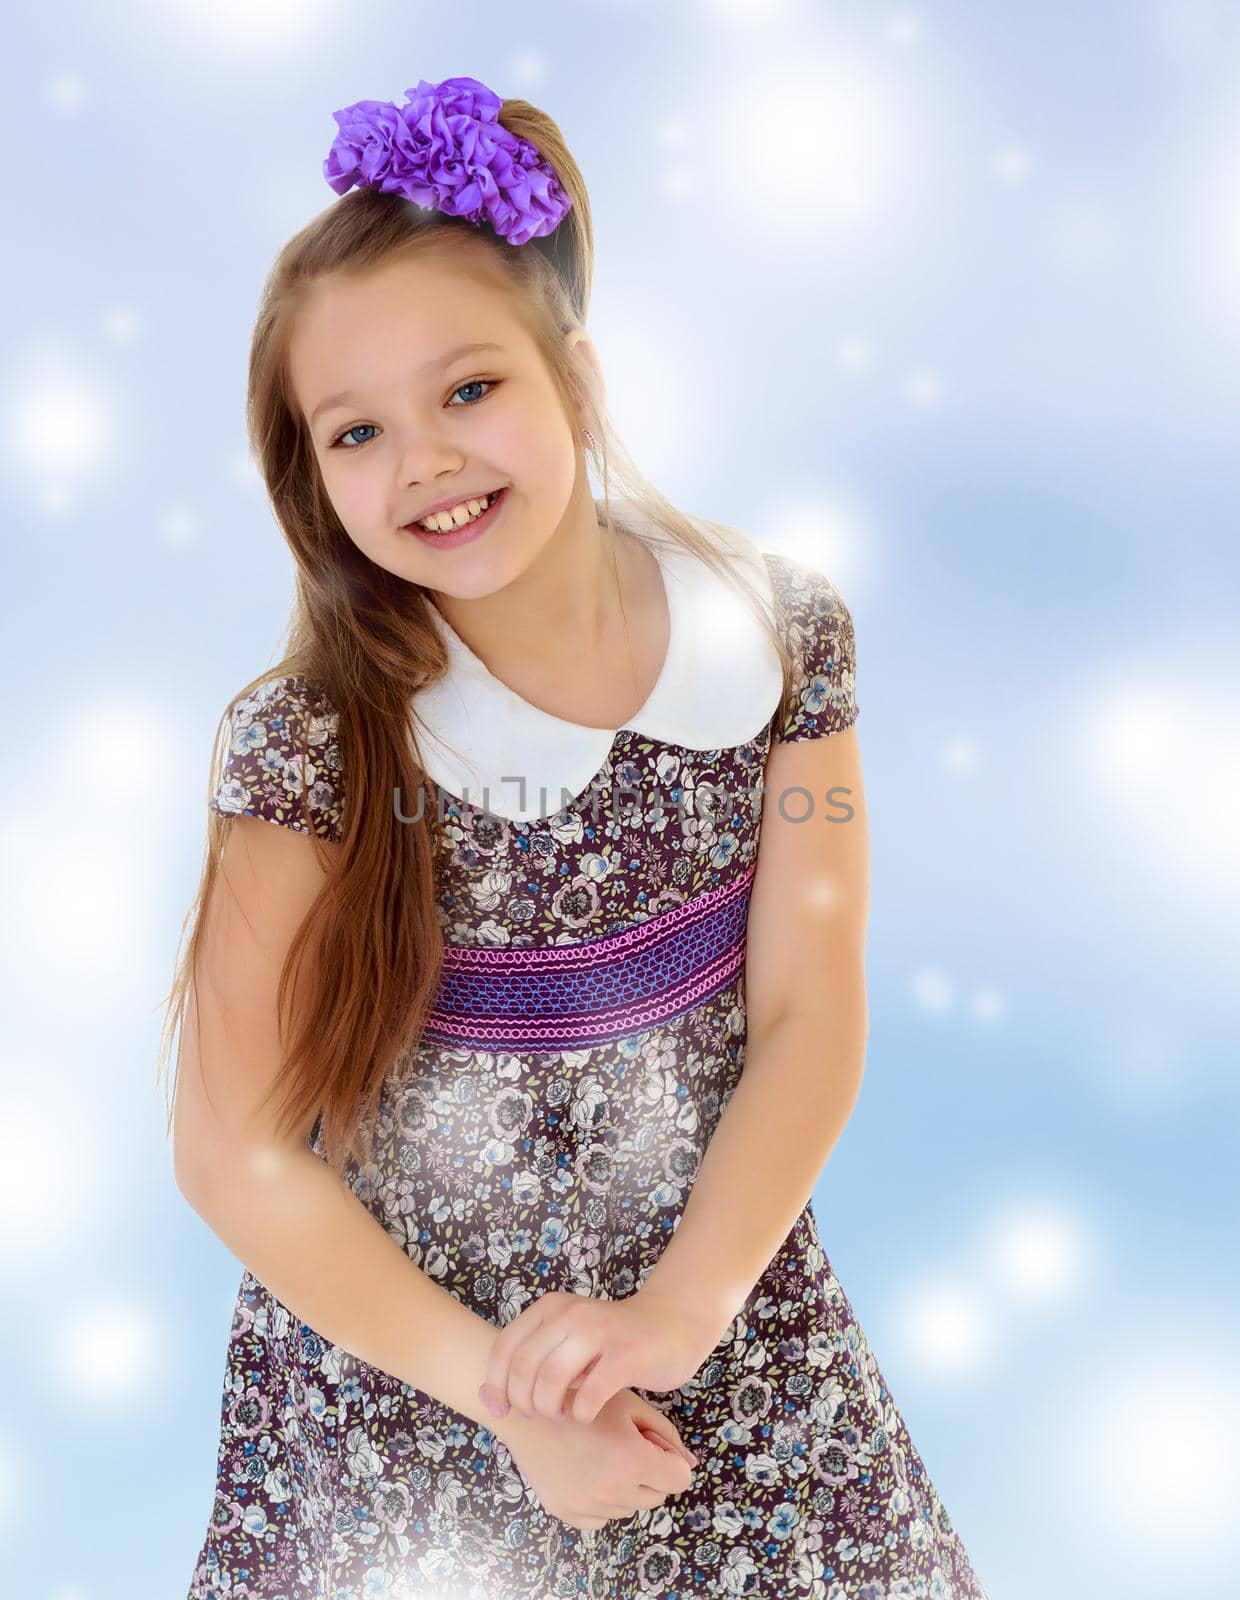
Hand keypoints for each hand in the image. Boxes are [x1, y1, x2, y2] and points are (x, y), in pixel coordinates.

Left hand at [478, 1287, 716, 1426]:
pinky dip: (580, 1414)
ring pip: (551, 1380)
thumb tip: (487, 1397)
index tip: (499, 1410)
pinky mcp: (626, 1356)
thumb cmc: (611, 1341)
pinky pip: (588, 1395)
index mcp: (552, 1307)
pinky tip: (586, 1415)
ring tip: (560, 1415)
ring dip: (549, 1408)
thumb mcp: (566, 1340)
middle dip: (522, 1401)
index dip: (495, 1384)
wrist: (670, 1325)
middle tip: (537, 1414)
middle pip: (524, 1366)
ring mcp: (599, 1332)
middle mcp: (572, 1314)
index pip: (505, 1347)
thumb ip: (531, 1361)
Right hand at [496, 1385, 697, 1531]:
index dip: (669, 1459)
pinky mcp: (566, 1513)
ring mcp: (587, 1506)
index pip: (679, 1479)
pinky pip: (601, 1518)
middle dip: (651, 1473)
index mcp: (633, 1460)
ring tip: (603, 1454)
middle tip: (626, 1444)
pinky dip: (602, 1501)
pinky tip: (586, 1470)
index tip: (650, 1441)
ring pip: (629, 1508)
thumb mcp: (630, 1404)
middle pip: (656, 1496)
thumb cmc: (583, 1396)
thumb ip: (666, 1435)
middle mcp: (613, 1490)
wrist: (527, 1405)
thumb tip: (691, 1464)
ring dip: (626, 1487)